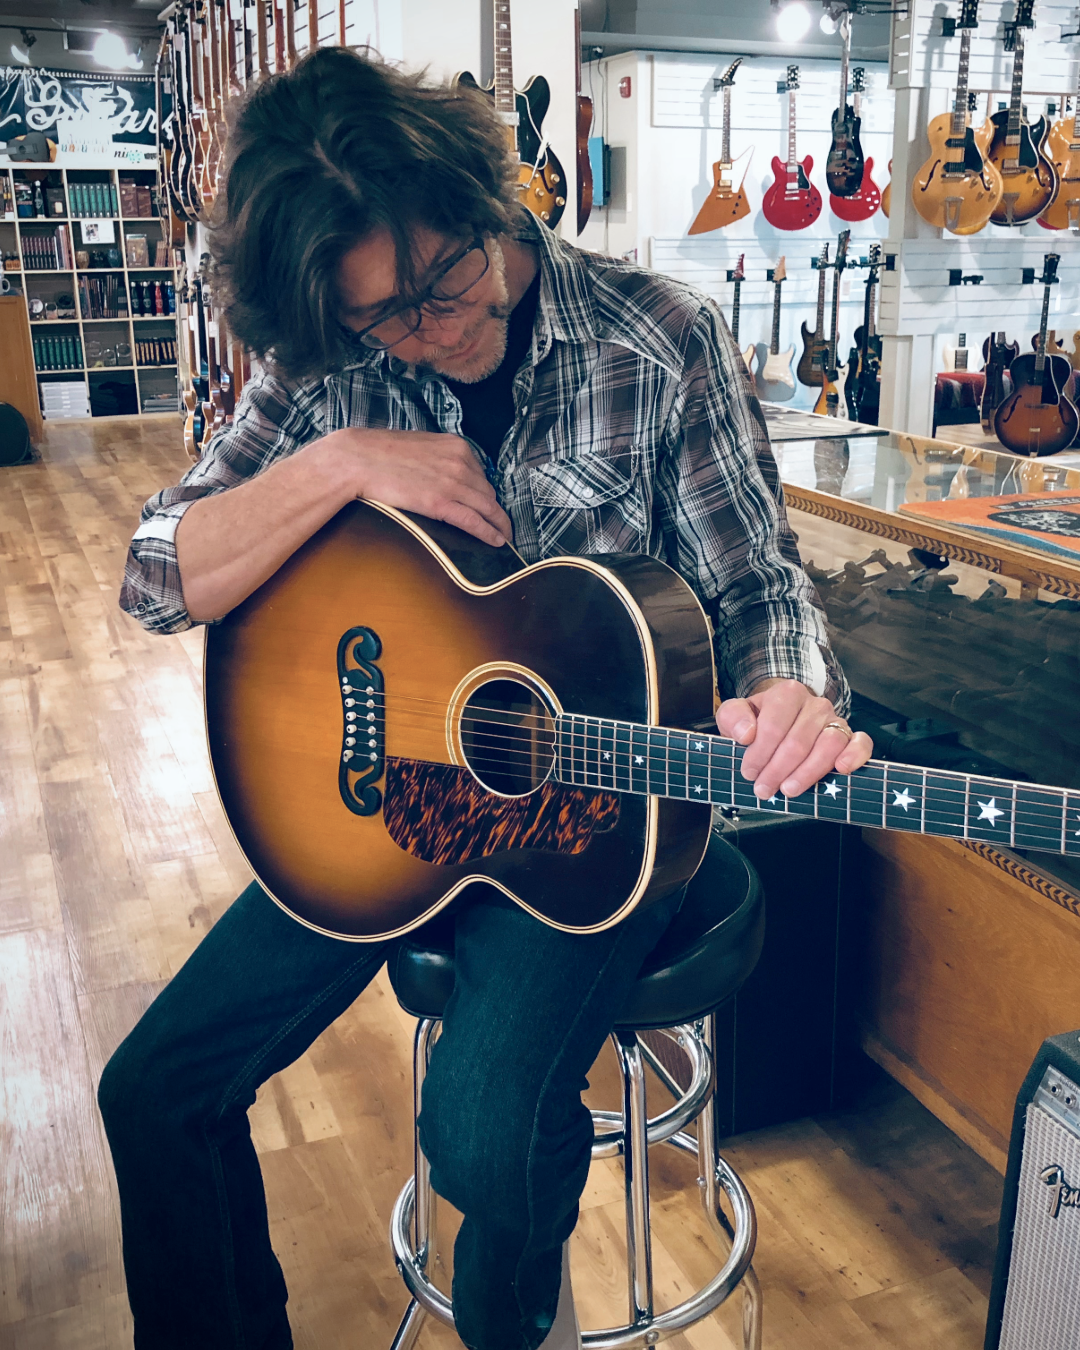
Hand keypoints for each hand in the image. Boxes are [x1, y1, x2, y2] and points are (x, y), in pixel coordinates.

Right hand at [330, 427, 512, 547]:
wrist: (359, 459)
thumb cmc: (382, 453)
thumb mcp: (421, 446)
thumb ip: (440, 459)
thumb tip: (447, 475)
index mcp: (457, 446)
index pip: (482, 475)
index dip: (487, 495)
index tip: (491, 506)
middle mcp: (461, 462)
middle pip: (487, 493)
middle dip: (495, 511)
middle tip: (501, 526)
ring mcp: (453, 482)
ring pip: (488, 508)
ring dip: (498, 525)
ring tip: (503, 537)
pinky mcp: (442, 502)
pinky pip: (475, 521)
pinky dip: (490, 533)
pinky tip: (497, 541)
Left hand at [716, 678, 872, 799]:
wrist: (783, 717)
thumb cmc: (759, 720)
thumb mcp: (736, 714)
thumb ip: (733, 717)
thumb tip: (746, 734)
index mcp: (787, 694)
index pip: (774, 726)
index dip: (759, 754)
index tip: (749, 773)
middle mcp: (815, 704)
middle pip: (798, 741)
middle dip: (778, 770)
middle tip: (764, 789)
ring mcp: (836, 720)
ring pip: (828, 745)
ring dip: (808, 772)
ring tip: (789, 789)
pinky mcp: (851, 736)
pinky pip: (861, 744)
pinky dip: (854, 756)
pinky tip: (842, 769)